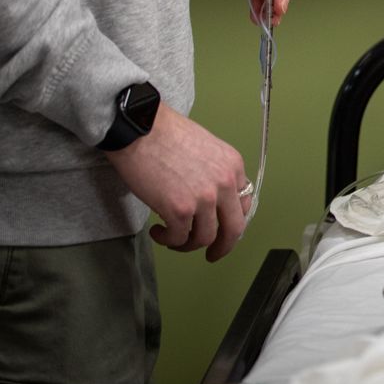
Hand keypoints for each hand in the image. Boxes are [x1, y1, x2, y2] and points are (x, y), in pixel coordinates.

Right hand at [106, 104, 250, 261]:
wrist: (140, 128)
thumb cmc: (165, 133)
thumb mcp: (206, 148)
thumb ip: (215, 172)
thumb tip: (212, 201)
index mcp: (233, 166)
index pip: (243, 203)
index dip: (232, 221)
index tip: (223, 229)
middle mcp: (224, 183)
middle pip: (234, 228)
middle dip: (223, 247)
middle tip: (213, 255)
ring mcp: (203, 198)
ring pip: (205, 238)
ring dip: (187, 244)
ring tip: (172, 238)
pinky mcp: (179, 210)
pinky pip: (179, 238)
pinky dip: (168, 240)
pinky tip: (158, 232)